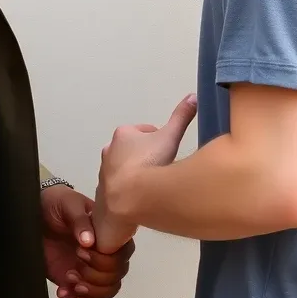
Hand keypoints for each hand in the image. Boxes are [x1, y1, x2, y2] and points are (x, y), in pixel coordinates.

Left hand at [40, 183, 134, 297]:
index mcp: (108, 231)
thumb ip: (79, 220)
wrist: (33, 216)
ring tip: (69, 281)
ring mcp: (93, 268)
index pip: (123, 251)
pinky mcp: (80, 280)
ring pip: (108, 289)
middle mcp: (105, 252)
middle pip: (117, 274)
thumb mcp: (67, 204)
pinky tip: (64, 293)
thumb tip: (90, 241)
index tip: (80, 251)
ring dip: (91, 291)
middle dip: (95, 276)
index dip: (106, 258)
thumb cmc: (55, 204)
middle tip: (73, 267)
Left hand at [94, 94, 197, 248]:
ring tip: (151, 188)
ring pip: (124, 170)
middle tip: (162, 169)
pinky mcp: (102, 193)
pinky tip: (140, 202)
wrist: (126, 200)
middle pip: (132, 150)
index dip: (159, 139)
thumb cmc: (148, 164)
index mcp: (124, 133)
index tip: (169, 151)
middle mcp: (110, 150)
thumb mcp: (170, 138)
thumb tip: (193, 95)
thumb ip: (181, 117)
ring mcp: (104, 172)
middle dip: (146, 157)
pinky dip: (128, 192)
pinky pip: (119, 190)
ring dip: (136, 175)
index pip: (145, 131)